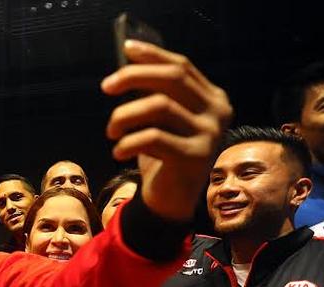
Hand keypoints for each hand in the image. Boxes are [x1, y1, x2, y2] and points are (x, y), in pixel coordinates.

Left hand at [102, 40, 232, 221]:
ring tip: (110, 131)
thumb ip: (154, 93)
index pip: (182, 66)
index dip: (153, 55)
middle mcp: (217, 113)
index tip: (126, 48)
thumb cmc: (162, 156)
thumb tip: (128, 62)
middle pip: (173, 78)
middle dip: (134, 76)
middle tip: (106, 87)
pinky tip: (117, 151)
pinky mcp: (194, 157)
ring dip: (124, 115)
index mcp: (212, 98)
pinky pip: (153, 138)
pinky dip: (128, 142)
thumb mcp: (160, 120)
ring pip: (159, 106)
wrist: (170, 202)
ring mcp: (209, 135)